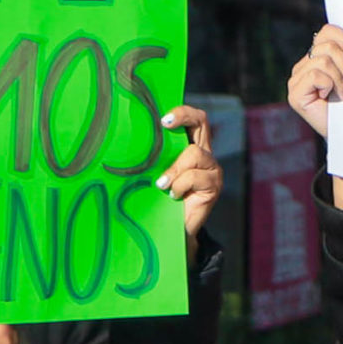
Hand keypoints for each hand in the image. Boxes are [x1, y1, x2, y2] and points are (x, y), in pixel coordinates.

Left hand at [155, 106, 221, 243]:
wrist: (174, 231)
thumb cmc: (160, 200)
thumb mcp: (156, 173)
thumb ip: (155, 158)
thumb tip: (128, 140)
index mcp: (191, 146)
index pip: (194, 119)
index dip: (182, 112)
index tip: (163, 119)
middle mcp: (205, 153)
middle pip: (202, 121)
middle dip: (183, 117)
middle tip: (164, 124)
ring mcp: (212, 169)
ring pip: (195, 154)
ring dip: (175, 168)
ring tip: (162, 184)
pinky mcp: (214, 185)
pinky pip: (196, 177)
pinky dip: (180, 185)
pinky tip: (173, 196)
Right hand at [290, 26, 342, 138]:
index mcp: (317, 56)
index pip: (327, 31)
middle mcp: (303, 65)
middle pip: (327, 46)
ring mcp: (296, 79)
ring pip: (323, 60)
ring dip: (341, 78)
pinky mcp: (295, 94)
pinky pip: (316, 75)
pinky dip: (331, 85)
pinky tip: (335, 98)